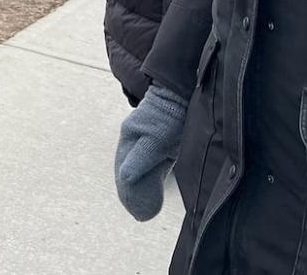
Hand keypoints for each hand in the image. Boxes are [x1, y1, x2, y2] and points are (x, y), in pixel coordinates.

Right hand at [114, 85, 187, 220]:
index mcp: (129, 138)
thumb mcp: (156, 138)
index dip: (128, 192)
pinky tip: (153, 187)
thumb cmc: (170, 115)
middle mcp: (135, 138)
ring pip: (140, 168)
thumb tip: (125, 178)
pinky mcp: (161, 140)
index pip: (124, 170)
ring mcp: (147, 139)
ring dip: (140, 187)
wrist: (183, 93)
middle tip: (140, 214)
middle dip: (132, 192)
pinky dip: (149, 178)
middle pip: (129, 170)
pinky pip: (150, 163)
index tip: (136, 212)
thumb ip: (141, 159)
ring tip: (144, 207)